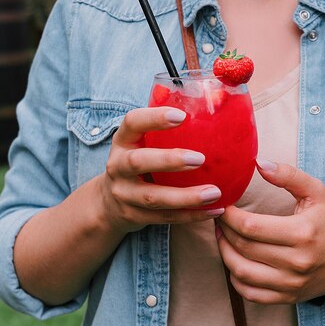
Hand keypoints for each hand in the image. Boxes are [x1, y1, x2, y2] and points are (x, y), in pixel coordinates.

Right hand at [99, 107, 224, 233]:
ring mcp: (124, 194)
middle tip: (200, 158)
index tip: (182, 116)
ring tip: (214, 192)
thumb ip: (166, 132)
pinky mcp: (134, 217)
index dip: (154, 118)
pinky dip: (191, 215)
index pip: (132, 122)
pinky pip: (165, 218)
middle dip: (169, 160)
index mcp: (122, 141)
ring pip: (153, 198)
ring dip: (186, 196)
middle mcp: (117, 166)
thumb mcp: (141, 143)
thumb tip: (217, 107)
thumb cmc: (138, 162)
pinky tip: (214, 209)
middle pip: (138, 162)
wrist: (108, 203)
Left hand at [216, 160, 324, 303]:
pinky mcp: (287, 297)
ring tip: (222, 236)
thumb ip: (288, 175)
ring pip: (242, 272)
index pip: (251, 226)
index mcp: (302, 233)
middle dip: (224, 230)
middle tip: (219, 218)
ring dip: (224, 253)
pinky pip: (250, 293)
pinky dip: (235, 278)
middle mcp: (296, 262)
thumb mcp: (316, 192)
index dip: (229, 215)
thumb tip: (259, 164)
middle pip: (244, 247)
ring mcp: (291, 283)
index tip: (224, 205)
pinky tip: (235, 260)